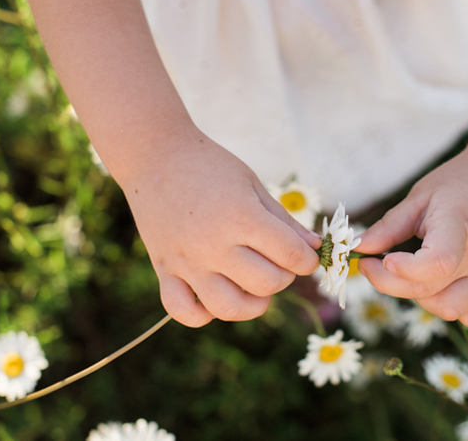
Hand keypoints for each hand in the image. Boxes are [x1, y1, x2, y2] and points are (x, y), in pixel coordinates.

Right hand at [119, 125, 322, 326]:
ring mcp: (187, 261)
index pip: (290, 254)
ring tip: (253, 285)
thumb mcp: (251, 183)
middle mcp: (214, 244)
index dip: (307, 259)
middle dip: (283, 276)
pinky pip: (184, 312)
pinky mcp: (164, 270)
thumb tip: (314, 248)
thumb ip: (283, 219)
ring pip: (229, 309)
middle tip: (278, 261)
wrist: (153, 152)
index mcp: (240, 215)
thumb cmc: (208, 163)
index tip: (306, 256)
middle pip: (266, 284)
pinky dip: (201, 314)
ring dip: (252, 304)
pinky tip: (213, 294)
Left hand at [355, 148, 467, 326]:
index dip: (406, 270)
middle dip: (392, 284)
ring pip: (453, 309)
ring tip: (406, 274)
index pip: (438, 262)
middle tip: (370, 264)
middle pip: (434, 290)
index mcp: (457, 225)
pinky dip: (459, 312)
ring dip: (421, 300)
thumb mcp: (419, 195)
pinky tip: (439, 291)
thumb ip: (389, 226)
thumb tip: (359, 248)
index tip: (381, 259)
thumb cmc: (457, 182)